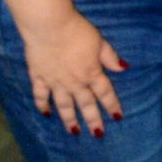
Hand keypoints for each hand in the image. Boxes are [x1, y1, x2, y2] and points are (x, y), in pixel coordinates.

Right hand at [21, 10, 125, 135]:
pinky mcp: (39, 77)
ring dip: (69, 120)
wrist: (49, 26)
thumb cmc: (77, 31)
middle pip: (85, 104)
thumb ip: (109, 57)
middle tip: (97, 134)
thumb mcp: (99, 42)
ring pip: (64, 105)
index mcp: (91, 73)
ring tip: (73, 132)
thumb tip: (123, 68)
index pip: (105, 93)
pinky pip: (40, 95)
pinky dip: (42, 106)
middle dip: (93, 120)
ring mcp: (55, 82)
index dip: (112, 105)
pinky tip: (46, 114)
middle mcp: (74, 82)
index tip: (117, 117)